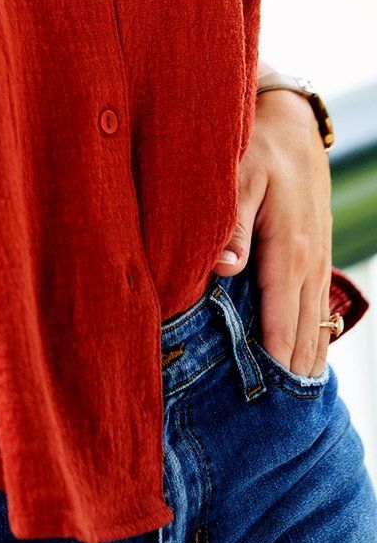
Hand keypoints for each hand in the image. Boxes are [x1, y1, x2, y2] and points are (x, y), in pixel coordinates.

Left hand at [211, 88, 333, 377]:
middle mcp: (309, 261)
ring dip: (308, 359)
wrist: (288, 119)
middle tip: (280, 423)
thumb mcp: (238, 176)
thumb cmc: (254, 144)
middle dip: (294, 374)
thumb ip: (230, 225)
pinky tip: (305, 359)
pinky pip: (316, 304)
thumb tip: (225, 269)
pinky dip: (313, 334)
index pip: (282, 320)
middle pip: (305, 331)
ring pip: (316, 321)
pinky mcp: (313, 252)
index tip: (267, 403)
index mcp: (289, 249)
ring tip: (296, 406)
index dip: (275, 362)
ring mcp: (316, 258)